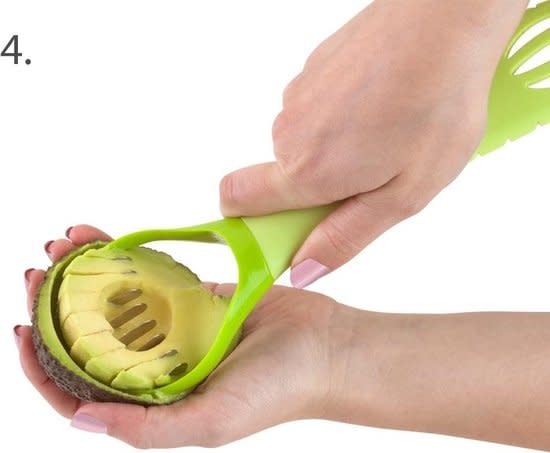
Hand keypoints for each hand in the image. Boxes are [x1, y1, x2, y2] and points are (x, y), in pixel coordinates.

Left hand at [16, 225, 342, 447]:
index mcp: (152, 400)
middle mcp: (155, 365)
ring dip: (84, 273)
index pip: (79, 388)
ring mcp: (172, 326)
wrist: (325, 347)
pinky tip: (101, 238)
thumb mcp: (213, 422)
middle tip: (38, 273)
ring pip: (114, 298)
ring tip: (62, 245)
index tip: (23, 329)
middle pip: (90, 336)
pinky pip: (148, 273)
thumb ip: (149, 429)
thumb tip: (81, 417)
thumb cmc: (279, 390)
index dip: (42, 364)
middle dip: (55, 306)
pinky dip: (123, 255)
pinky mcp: (192, 296)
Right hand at [220, 0, 526, 286]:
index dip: (250, 223)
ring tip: (383, 137)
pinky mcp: (311, 73)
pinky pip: (314, 112)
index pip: (236, 202)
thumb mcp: (403, 194)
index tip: (287, 231)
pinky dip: (338, 120)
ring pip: (300, 145)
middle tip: (368, 179)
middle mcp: (289, 133)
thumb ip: (345, 237)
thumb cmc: (435, 106)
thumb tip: (302, 268)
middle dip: (314, 190)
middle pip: (278, 178)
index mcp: (307, 171)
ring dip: (332, 153)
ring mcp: (297, 97)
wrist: (443, 21)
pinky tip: (378, 107)